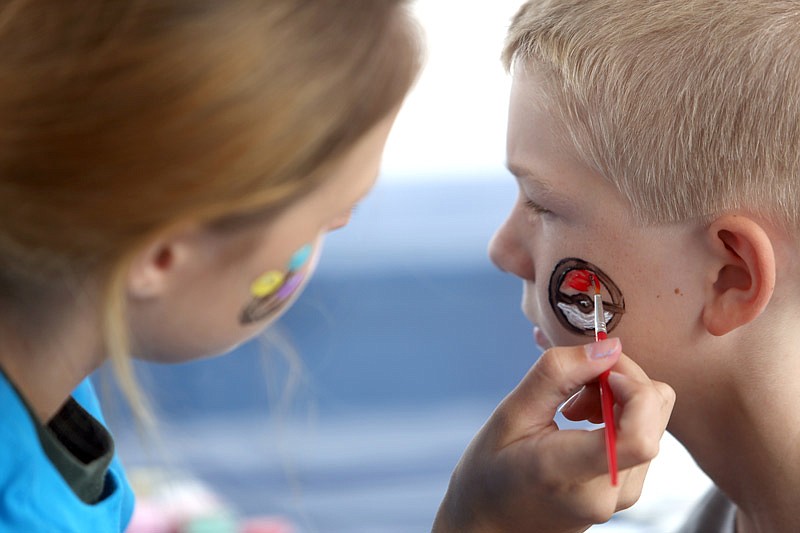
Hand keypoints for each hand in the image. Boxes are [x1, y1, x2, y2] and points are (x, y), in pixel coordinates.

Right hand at [432, 338, 674, 532]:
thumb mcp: (511, 414)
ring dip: (619, 395)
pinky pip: (646, 431)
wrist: (492, 523)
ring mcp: (624, 495)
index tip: (599, 371)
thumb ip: (558, 374)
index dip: (633, 389)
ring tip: (572, 407)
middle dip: (622, 377)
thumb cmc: (491, 471)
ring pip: (654, 416)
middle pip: (655, 411)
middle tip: (575, 384)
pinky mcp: (629, 490)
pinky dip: (620, 413)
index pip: (640, 438)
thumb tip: (608, 346)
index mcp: (570, 474)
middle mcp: (609, 491)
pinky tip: (583, 421)